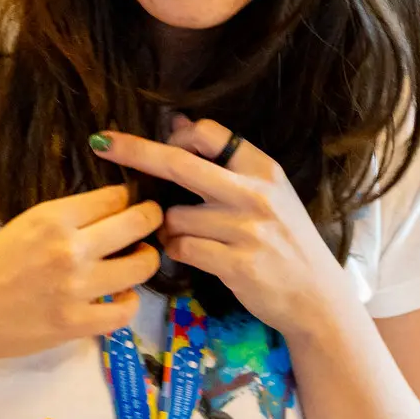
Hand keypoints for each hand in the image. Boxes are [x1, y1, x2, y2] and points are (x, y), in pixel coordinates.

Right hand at [0, 185, 162, 369]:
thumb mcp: (21, 228)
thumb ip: (63, 223)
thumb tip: (107, 217)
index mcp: (51, 217)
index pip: (114, 196)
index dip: (128, 198)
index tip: (131, 203)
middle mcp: (69, 248)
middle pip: (138, 223)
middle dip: (151, 219)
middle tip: (152, 223)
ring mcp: (75, 288)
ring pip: (141, 267)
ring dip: (145, 260)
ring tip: (137, 260)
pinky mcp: (74, 324)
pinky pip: (125, 312)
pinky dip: (129, 303)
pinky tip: (120, 298)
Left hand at [91, 118, 355, 341]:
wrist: (317, 297)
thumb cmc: (286, 241)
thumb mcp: (267, 192)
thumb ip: (225, 160)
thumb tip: (177, 121)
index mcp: (263, 169)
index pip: (208, 133)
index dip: (175, 136)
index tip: (158, 143)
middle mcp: (255, 193)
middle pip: (180, 163)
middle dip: (135, 151)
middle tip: (102, 144)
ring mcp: (247, 229)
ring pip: (174, 216)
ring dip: (168, 228)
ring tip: (185, 237)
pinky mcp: (237, 264)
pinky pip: (182, 249)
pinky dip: (177, 252)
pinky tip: (191, 256)